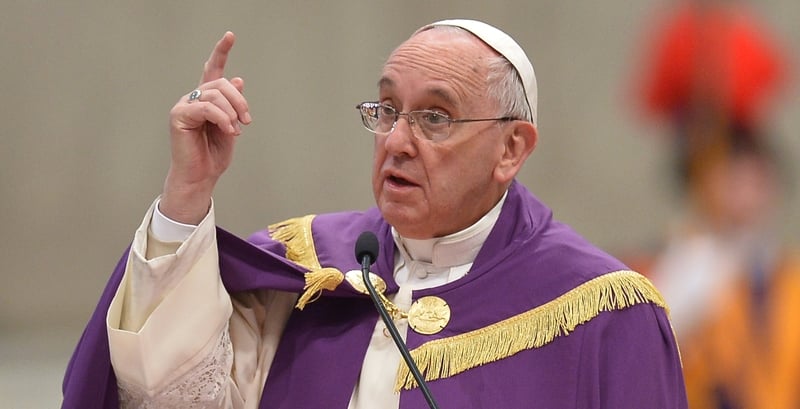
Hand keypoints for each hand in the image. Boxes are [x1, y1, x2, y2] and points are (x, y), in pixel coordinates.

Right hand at [160, 31, 251, 223]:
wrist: (201, 176)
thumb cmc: (213, 155)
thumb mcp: (231, 126)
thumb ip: (233, 105)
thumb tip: (238, 79)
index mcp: (207, 99)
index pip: (212, 69)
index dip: (221, 51)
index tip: (230, 35)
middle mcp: (194, 98)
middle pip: (221, 83)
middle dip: (240, 101)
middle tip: (247, 121)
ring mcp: (185, 105)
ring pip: (216, 94)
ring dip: (232, 112)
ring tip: (236, 130)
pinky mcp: (179, 115)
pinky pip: (207, 107)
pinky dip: (222, 118)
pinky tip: (230, 130)